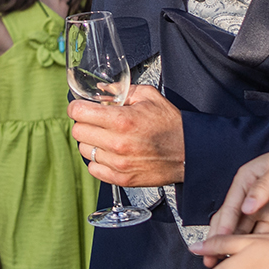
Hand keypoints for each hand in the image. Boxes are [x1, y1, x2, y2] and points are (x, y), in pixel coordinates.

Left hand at [69, 83, 184, 186]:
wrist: (190, 153)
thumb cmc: (171, 124)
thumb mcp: (148, 97)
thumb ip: (121, 90)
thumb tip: (100, 89)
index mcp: (122, 121)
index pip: (79, 112)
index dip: (77, 106)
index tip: (81, 107)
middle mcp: (117, 144)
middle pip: (77, 132)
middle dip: (84, 123)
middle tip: (96, 121)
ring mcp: (119, 164)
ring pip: (84, 150)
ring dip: (91, 142)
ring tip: (106, 137)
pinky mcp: (122, 179)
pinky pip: (93, 169)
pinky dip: (98, 160)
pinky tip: (110, 153)